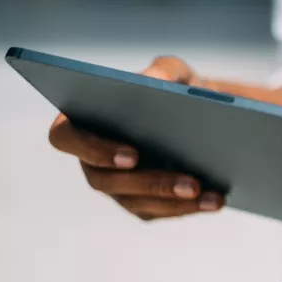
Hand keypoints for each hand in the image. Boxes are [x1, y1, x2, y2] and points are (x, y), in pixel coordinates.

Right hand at [47, 56, 223, 219]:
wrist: (199, 114)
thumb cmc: (173, 88)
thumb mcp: (172, 72)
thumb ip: (162, 71)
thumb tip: (158, 82)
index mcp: (82, 122)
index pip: (66, 137)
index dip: (93, 149)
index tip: (133, 155)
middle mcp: (91, 159)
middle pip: (107, 180)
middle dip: (152, 183)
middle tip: (191, 183)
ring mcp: (115, 186)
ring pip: (137, 202)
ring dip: (176, 202)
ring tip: (211, 196)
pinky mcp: (142, 203)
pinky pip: (160, 211)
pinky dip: (190, 207)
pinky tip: (216, 200)